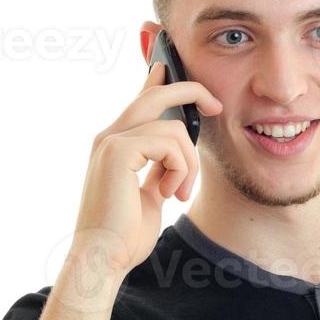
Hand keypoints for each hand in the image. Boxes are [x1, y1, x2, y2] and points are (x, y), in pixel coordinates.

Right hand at [71, 60, 221, 278]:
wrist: (103, 258)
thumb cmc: (125, 235)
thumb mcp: (149, 194)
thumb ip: (158, 168)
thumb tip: (176, 151)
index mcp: (115, 144)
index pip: (141, 100)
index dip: (157, 77)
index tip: (169, 61)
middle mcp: (109, 136)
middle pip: (156, 93)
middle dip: (190, 91)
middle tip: (216, 106)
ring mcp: (111, 141)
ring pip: (172, 127)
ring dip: (189, 163)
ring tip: (178, 192)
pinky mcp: (118, 151)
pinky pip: (169, 142)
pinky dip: (181, 169)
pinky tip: (170, 194)